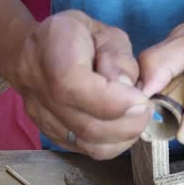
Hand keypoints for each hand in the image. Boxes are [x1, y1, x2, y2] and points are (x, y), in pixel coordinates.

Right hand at [11, 10, 151, 159]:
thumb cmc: (78, 37)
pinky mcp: (49, 132)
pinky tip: (121, 125)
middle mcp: (36, 84)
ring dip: (123, 136)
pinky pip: (85, 149)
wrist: (36, 51)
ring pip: (87, 143)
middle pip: (85, 124)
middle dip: (128, 123)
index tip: (142, 100)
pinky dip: (112, 143)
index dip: (112, 101)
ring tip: (136, 117)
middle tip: (147, 109)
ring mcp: (39, 114)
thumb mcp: (106, 34)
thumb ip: (119, 59)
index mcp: (51, 46)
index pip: (72, 85)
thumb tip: (128, 91)